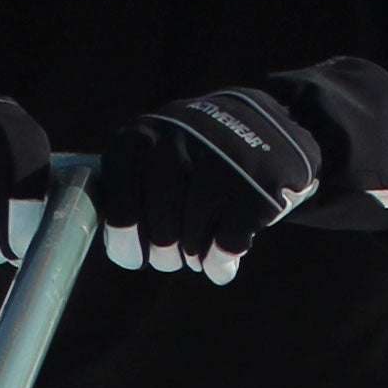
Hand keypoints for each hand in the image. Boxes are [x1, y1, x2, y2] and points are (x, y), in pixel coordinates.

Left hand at [95, 87, 321, 283]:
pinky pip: (226, 247)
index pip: (120, 205)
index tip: (134, 258)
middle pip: (160, 229)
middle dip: (163, 255)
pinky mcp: (256, 190)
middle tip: (169, 258)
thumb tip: (119, 245)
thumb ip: (127, 190)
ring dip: (194, 256)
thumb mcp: (153, 151)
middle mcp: (178, 143)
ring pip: (193, 241)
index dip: (124, 240)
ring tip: (199, 248)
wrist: (267, 125)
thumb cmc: (197, 154)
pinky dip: (220, 262)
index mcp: (142, 135)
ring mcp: (220, 164)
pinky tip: (222, 257)